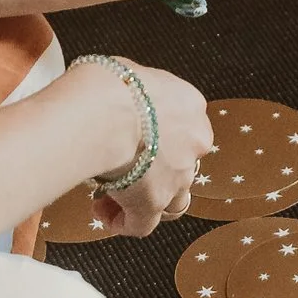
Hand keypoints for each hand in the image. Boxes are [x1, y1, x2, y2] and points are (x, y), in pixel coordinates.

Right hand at [81, 61, 213, 237]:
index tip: (130, 138)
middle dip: (153, 172)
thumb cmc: (110, 84)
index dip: (157, 138)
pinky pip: (143, 224)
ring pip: (171, 200)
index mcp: (190, 106)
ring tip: (115, 197)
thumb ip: (134, 93)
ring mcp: (178, 177)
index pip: (183, 127)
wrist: (104, 109)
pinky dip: (126, 223)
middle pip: (181, 165)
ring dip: (147, 200)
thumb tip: (118, 96)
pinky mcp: (154, 203)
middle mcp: (193, 143)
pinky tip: (107, 217)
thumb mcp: (129, 73)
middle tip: (121, 170)